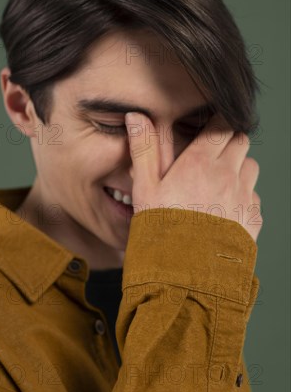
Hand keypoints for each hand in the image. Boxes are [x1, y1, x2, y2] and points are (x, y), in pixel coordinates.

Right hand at [124, 111, 262, 242]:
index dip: (217, 123)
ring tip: (218, 182)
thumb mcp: (144, 187)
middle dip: (229, 141)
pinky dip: (244, 196)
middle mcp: (228, 176)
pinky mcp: (253, 219)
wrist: (184, 275)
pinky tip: (224, 209)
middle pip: (241, 141)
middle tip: (211, 154)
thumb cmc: (160, 229)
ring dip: (239, 167)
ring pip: (251, 167)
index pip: (222, 125)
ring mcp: (244, 197)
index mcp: (201, 163)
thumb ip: (143, 149)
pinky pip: (254, 196)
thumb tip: (135, 116)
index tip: (208, 128)